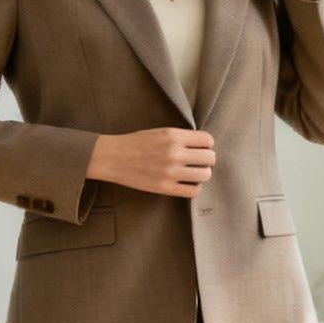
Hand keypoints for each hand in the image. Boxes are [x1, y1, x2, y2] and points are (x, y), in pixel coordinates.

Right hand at [87, 128, 217, 197]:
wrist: (113, 157)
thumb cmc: (136, 143)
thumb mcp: (160, 131)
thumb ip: (180, 137)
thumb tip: (201, 145)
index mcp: (174, 136)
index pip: (207, 140)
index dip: (206, 145)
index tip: (201, 148)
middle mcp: (175, 153)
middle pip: (210, 158)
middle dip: (206, 159)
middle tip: (197, 161)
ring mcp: (170, 172)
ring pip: (205, 175)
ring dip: (202, 173)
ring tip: (193, 172)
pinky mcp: (165, 188)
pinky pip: (193, 191)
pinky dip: (194, 187)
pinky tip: (186, 182)